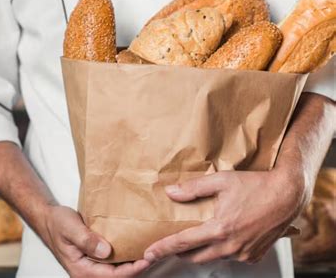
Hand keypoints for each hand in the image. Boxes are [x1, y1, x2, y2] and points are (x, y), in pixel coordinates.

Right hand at [42, 205, 150, 277]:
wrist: (49, 219)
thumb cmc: (57, 223)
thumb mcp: (69, 228)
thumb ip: (86, 240)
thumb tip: (106, 251)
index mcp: (82, 271)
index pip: (113, 277)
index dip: (133, 270)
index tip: (148, 258)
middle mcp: (89, 273)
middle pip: (119, 277)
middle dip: (139, 268)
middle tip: (156, 253)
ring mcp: (93, 268)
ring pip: (119, 271)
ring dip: (135, 263)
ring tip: (152, 250)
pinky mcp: (97, 260)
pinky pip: (116, 263)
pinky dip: (128, 257)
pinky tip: (138, 247)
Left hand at [144, 169, 303, 264]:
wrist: (288, 194)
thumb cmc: (257, 185)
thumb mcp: (221, 180)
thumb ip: (193, 188)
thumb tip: (171, 193)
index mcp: (220, 229)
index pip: (183, 242)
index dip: (163, 248)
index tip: (149, 253)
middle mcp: (231, 245)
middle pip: (195, 256)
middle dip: (180, 251)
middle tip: (172, 242)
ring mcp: (244, 253)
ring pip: (213, 257)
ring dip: (202, 250)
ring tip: (198, 235)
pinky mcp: (254, 255)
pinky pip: (231, 257)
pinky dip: (222, 249)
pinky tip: (224, 235)